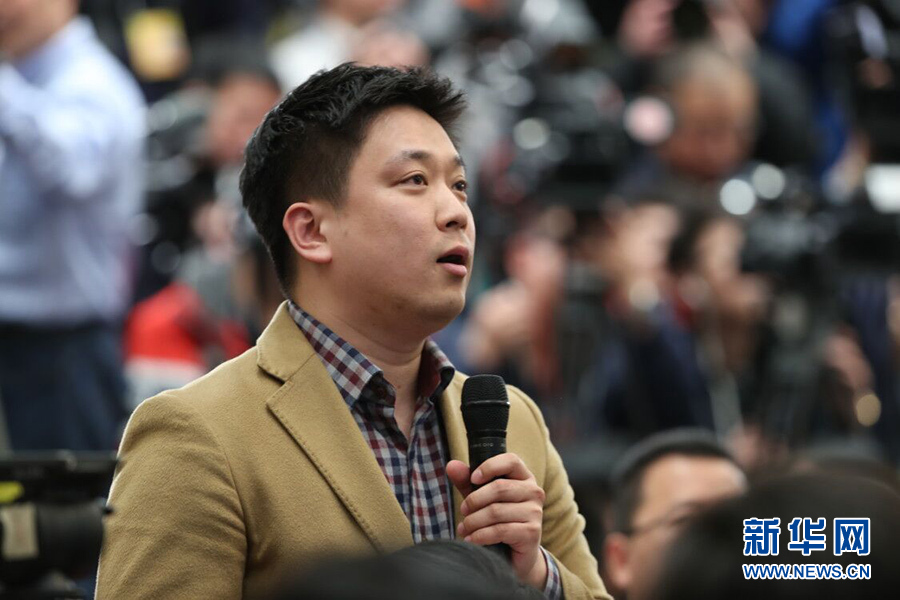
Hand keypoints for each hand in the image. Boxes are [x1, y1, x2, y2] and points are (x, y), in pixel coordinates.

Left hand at [446, 454, 547, 588]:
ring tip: (464, 528)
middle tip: (463, 510)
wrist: (515, 554)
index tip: (473, 478)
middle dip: (474, 500)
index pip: (511, 461)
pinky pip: (500, 530)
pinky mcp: (532, 533)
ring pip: (496, 511)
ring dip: (474, 521)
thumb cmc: (498, 520)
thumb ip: (467, 481)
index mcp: (524, 477)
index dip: (490, 467)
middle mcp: (534, 491)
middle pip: (499, 488)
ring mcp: (535, 512)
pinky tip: (471, 539)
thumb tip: (451, 465)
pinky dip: (480, 535)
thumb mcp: (481, 498)